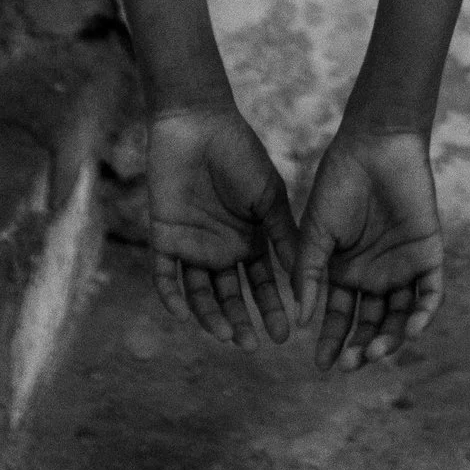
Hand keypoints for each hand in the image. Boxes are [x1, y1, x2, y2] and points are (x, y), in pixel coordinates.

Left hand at [146, 104, 300, 346]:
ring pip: (199, 293)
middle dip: (240, 322)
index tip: (284, 336)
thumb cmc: (240, 155)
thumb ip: (283, 235)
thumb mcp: (269, 197)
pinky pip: (165, 276)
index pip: (261, 285)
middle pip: (229, 296)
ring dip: (209, 316)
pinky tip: (185, 315)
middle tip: (250, 344)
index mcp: (249, 240)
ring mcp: (192, 245)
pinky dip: (172, 296)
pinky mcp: (164, 237)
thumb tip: (304, 277)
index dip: (272, 309)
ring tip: (225, 334)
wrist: (200, 125)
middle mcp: (221, 249)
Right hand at [292, 125, 443, 371]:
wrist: (374, 147)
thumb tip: (300, 321)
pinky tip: (410, 331)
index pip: (339, 318)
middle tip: (350, 363)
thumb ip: (309, 274)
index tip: (321, 365)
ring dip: (390, 339)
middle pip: (371, 325)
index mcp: (344, 273)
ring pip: (400, 317)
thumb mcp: (315, 233)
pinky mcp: (428, 255)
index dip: (332, 342)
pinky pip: (430, 294)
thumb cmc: (338, 185)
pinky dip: (423, 315)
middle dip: (360, 347)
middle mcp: (374, 276)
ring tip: (374, 351)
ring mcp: (402, 268)